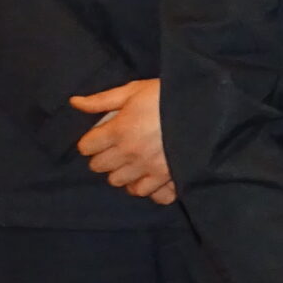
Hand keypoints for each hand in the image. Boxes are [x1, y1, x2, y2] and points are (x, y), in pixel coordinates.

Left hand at [71, 78, 174, 203]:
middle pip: (99, 167)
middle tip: (117, 146)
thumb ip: (102, 99)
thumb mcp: (135, 89)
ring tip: (132, 160)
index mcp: (118, 130)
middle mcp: (129, 153)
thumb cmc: (169, 95)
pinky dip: (143, 186)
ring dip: (121, 172)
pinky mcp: (167, 177)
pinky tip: (147, 176)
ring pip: (118, 182)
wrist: (207, 108)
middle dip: (104, 156)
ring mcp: (147, 167)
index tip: (102, 135)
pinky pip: (145, 192)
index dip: (92, 140)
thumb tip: (74, 102)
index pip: (86, 147)